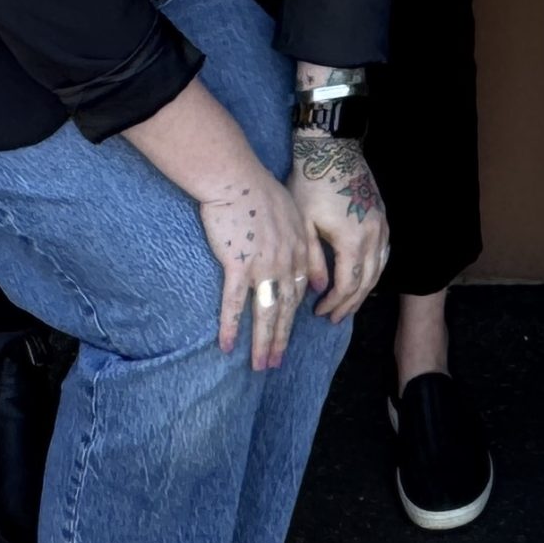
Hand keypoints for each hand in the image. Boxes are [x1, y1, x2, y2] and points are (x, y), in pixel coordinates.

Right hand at [193, 167, 313, 370]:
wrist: (236, 177)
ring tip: (259, 364)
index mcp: (299, 250)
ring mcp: (262, 265)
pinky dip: (230, 326)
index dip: (292, 319)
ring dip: (262, 342)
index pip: (298, 293)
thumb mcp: (294, 217)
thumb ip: (306, 249)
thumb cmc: (260, 193)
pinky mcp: (237, 264)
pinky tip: (227, 345)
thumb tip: (316, 281)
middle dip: (280, 340)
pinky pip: (233, 303)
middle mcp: (285, 261)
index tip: (287, 338)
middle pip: (284, 309)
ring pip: (264, 312)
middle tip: (274, 364)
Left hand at [287, 136, 389, 324]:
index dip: (335, 303)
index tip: (319, 312)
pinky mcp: (383, 215)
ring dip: (364, 290)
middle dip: (350, 303)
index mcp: (352, 239)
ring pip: (379, 268)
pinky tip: (365, 276)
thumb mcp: (303, 225)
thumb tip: (318, 289)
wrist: (331, 150)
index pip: (347, 284)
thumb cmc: (310, 185)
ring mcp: (381, 224)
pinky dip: (375, 270)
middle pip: (366, 281)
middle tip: (334, 317)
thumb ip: (312, 261)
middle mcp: (373, 235)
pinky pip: (384, 252)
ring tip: (349, 304)